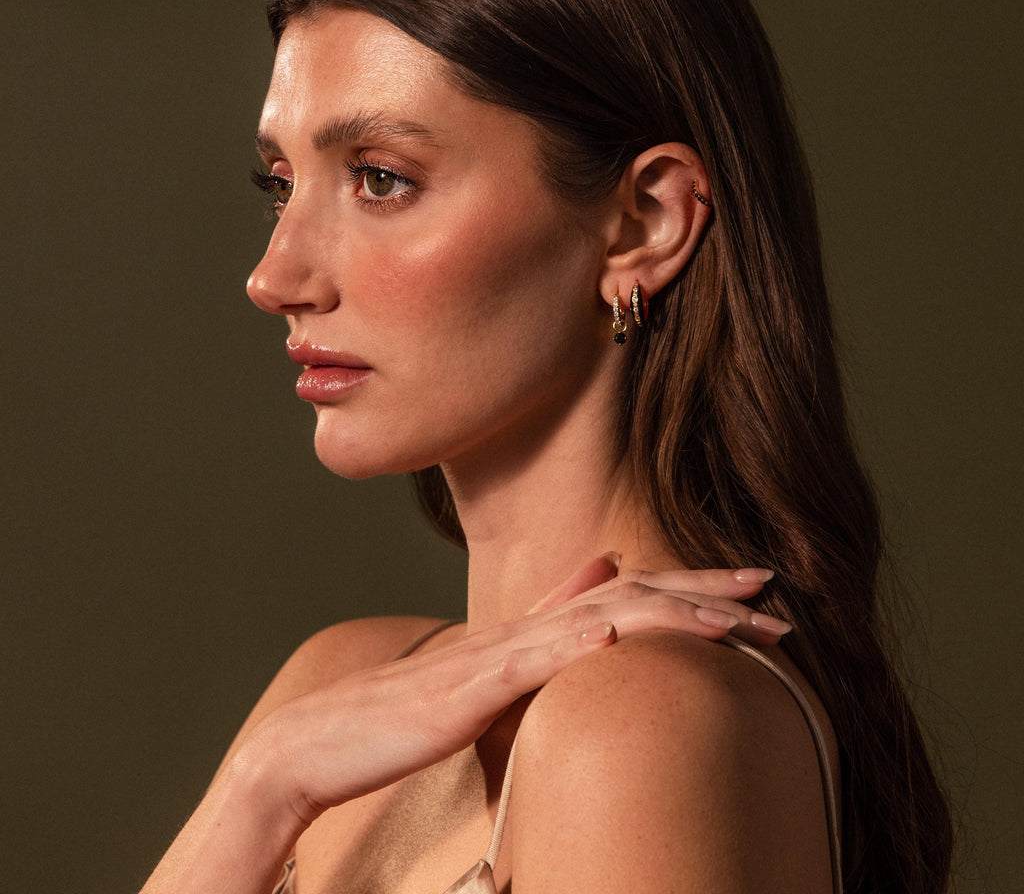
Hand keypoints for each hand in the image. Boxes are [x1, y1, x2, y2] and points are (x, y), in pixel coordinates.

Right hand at [242, 558, 788, 825]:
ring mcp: (500, 652)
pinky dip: (594, 641)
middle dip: (705, 590)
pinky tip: (634, 637)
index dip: (689, 590)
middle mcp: (523, 628)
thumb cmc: (399, 719)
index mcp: (529, 632)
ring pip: (605, 617)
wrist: (320, 739)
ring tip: (740, 617)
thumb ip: (528, 647)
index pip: (624, 597)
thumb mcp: (481, 683)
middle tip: (773, 586)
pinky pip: (545, 657)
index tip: (748, 590)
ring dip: (677, 613)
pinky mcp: (474, 686)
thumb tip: (590, 607)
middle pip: (630, 594)